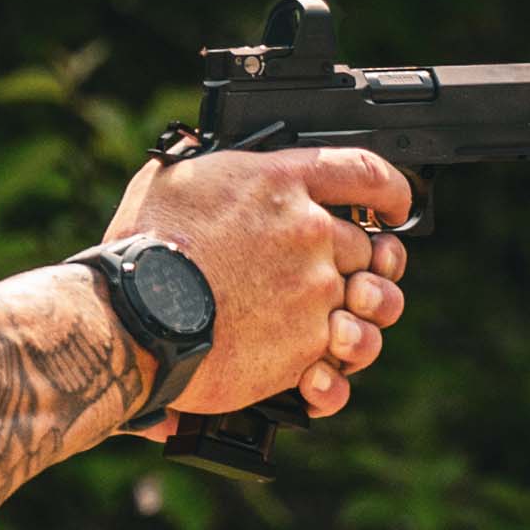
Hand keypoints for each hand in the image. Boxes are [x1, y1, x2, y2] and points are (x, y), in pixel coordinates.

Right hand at [102, 148, 410, 419]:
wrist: (135, 317)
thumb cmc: (141, 248)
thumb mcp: (169, 180)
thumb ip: (200, 163)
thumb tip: (196, 152)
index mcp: (280, 183)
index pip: (363, 173)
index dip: (390, 191)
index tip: (394, 206)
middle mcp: (309, 232)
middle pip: (369, 247)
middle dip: (363, 266)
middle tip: (342, 279)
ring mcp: (315, 290)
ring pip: (372, 306)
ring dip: (362, 318)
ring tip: (338, 329)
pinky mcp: (306, 346)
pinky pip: (342, 364)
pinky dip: (332, 375)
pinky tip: (318, 377)